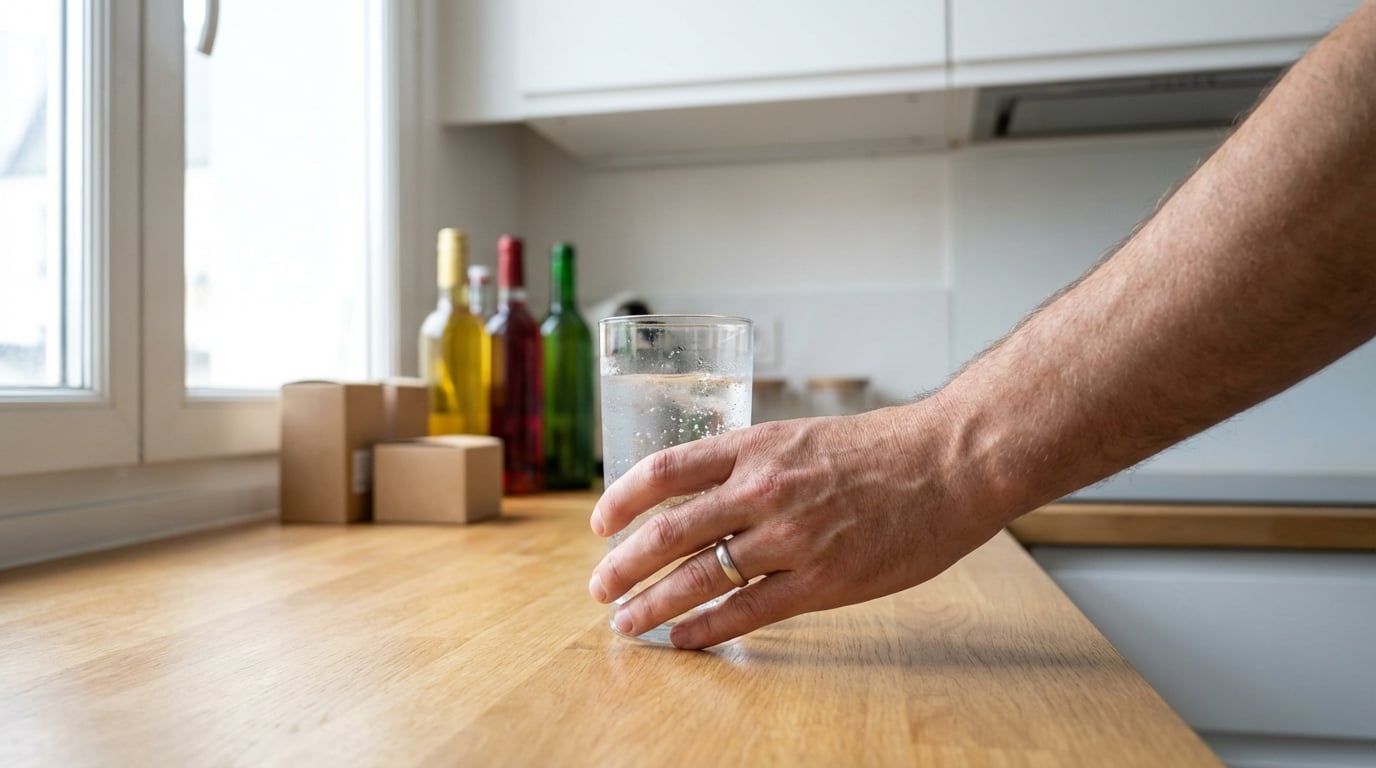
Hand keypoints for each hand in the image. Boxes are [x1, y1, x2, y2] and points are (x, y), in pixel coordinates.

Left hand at [587, 400, 1010, 648]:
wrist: (950, 462)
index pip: (665, 469)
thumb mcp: (802, 437)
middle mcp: (762, 488)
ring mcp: (790, 536)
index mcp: (755, 446)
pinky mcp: (821, 580)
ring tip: (625, 622)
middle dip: (623, 564)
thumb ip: (754, 465)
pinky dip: (704, 628)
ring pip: (698, 576)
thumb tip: (707, 497)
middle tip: (599, 587)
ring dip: (652, 603)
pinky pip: (746, 611)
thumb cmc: (883, 449)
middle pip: (668, 530)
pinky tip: (680, 639)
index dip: (622, 499)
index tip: (600, 523)